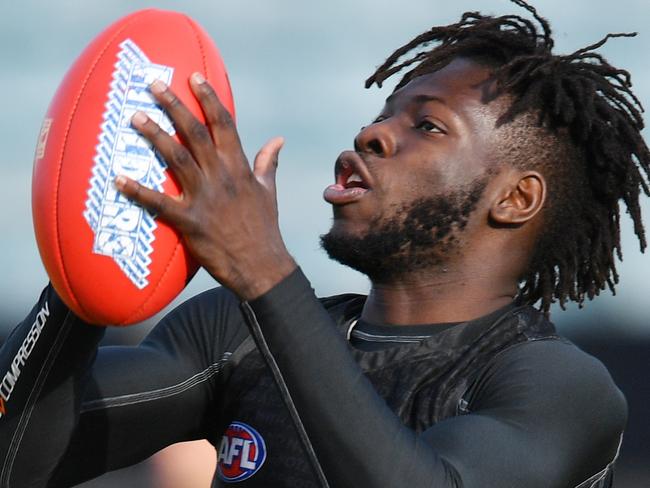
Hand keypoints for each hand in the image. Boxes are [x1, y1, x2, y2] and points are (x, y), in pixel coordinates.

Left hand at [114, 73, 295, 299]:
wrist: (262, 265)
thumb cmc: (264, 228)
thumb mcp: (268, 191)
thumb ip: (268, 163)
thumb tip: (277, 140)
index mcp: (240, 168)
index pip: (224, 125)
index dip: (208, 98)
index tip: (194, 77)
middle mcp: (221, 177)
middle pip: (194, 133)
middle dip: (173, 106)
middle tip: (153, 84)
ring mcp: (205, 198)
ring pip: (176, 158)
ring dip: (155, 136)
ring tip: (135, 117)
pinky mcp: (190, 221)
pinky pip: (159, 203)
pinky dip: (137, 191)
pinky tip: (118, 178)